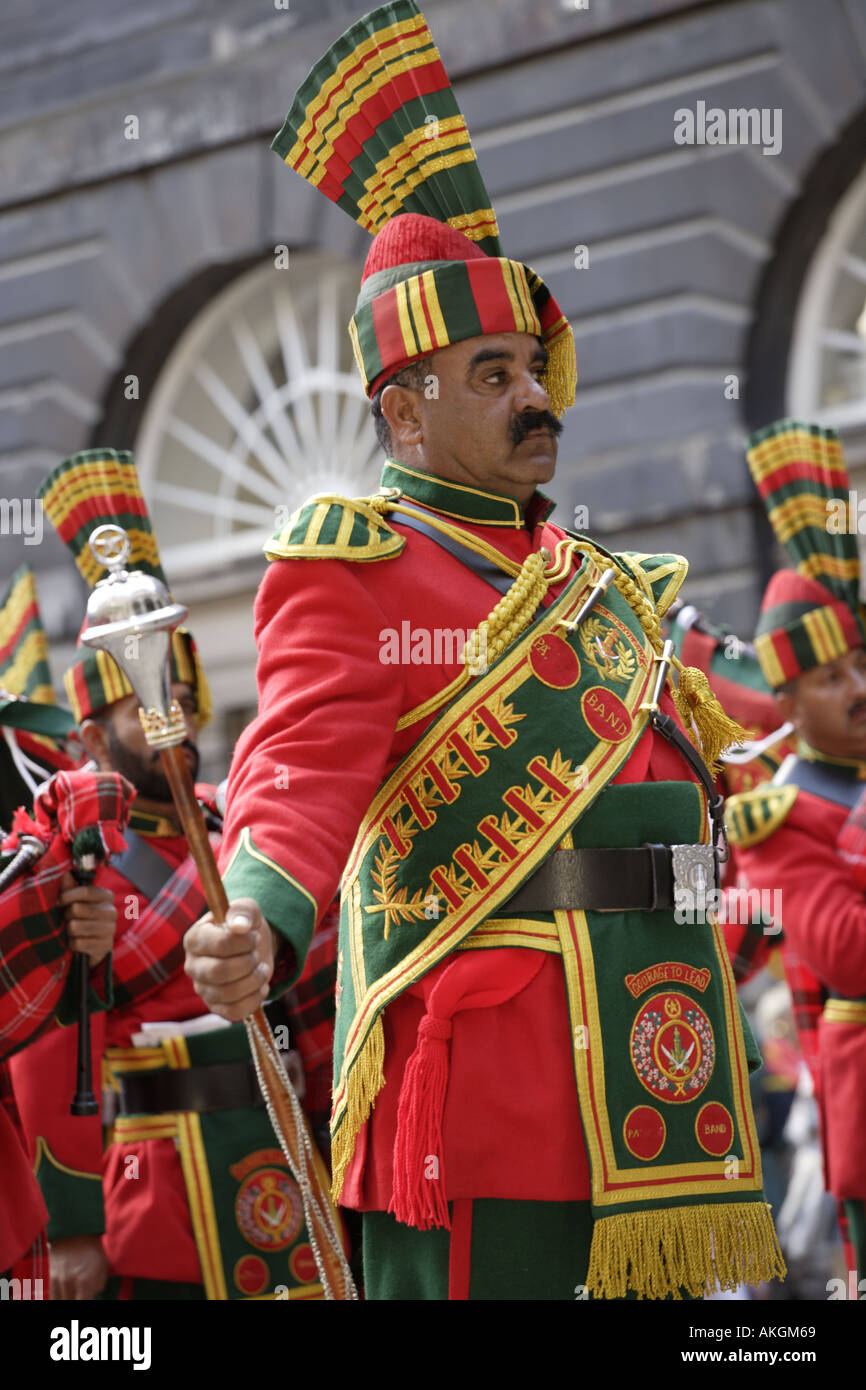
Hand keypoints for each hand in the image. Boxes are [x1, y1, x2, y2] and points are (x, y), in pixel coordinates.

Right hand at [49, 1234, 108, 1299]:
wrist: (73, 1232)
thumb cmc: (91, 1250)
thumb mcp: (102, 1267)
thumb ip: (98, 1286)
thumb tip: (92, 1297)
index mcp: (85, 1281)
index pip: (83, 1303)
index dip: (86, 1302)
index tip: (87, 1298)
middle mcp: (69, 1283)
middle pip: (69, 1302)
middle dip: (76, 1299)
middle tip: (80, 1294)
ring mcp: (57, 1281)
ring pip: (59, 1301)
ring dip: (67, 1298)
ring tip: (73, 1292)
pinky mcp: (49, 1278)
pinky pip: (52, 1296)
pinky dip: (58, 1296)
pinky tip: (65, 1293)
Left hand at [60, 873, 116, 967]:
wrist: (95, 945)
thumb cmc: (82, 918)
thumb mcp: (77, 902)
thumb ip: (70, 888)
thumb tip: (66, 873)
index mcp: (106, 896)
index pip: (86, 891)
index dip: (68, 895)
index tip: (58, 901)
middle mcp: (112, 911)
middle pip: (77, 909)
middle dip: (66, 915)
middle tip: (66, 918)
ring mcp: (110, 929)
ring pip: (75, 926)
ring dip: (68, 930)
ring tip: (70, 929)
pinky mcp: (104, 945)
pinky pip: (77, 943)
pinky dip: (71, 943)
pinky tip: (75, 941)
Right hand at [183, 898, 278, 1021]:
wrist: (252, 947)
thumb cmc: (244, 927)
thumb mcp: (247, 910)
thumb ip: (243, 911)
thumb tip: (240, 927)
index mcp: (194, 939)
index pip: (219, 944)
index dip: (244, 942)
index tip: (253, 936)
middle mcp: (192, 966)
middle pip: (219, 972)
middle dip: (248, 963)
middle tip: (256, 954)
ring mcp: (202, 989)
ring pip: (228, 994)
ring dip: (254, 980)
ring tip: (261, 969)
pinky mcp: (215, 1006)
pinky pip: (234, 1012)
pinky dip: (254, 999)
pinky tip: (260, 986)